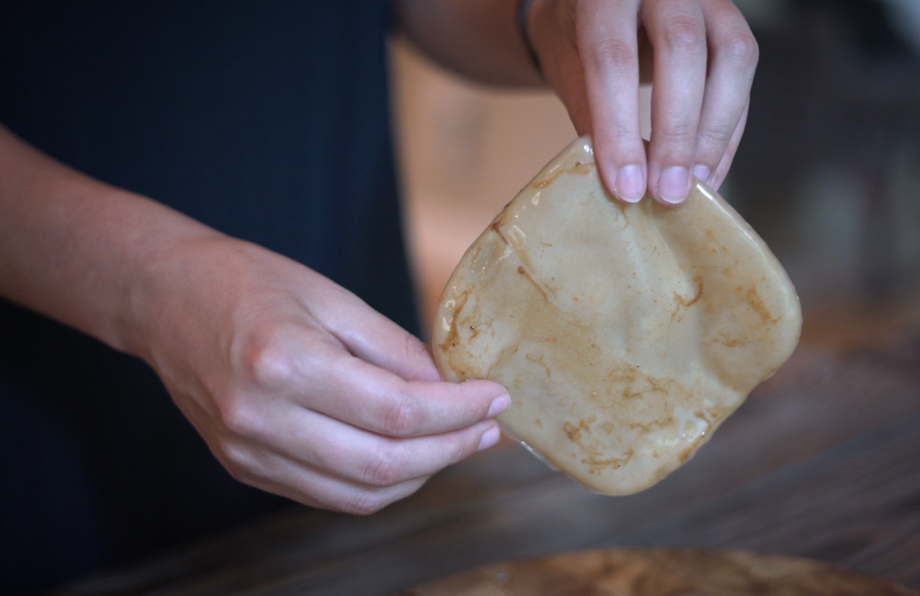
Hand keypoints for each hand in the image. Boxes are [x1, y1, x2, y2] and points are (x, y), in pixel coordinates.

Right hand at [133, 235, 509, 514]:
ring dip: (422, 475)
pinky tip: (408, 455)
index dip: (459, 411)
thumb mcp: (331, 299)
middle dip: (453, 449)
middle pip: (384, 464)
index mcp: (286, 364)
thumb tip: (450, 388)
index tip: (496, 397)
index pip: (398, 411)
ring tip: (458, 442)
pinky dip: (379, 484)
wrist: (166, 299)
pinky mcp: (244, 468)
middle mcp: (262, 419)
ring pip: (360, 494)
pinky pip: (328, 495)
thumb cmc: (248, 283)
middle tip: (489, 428)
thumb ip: (395, 349)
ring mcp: (249, 452)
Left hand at [528, 0, 757, 203]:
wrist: (600, 5)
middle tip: (667, 193)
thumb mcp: (568, 68)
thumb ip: (589, 113)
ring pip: (731, 57)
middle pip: (681, 48)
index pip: (614, 58)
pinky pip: (742, 76)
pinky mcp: (732, 21)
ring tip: (693, 187)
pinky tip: (709, 172)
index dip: (620, 128)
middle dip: (677, 131)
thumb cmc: (577, 38)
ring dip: (714, 133)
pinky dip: (728, 132)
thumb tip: (621, 179)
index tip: (626, 187)